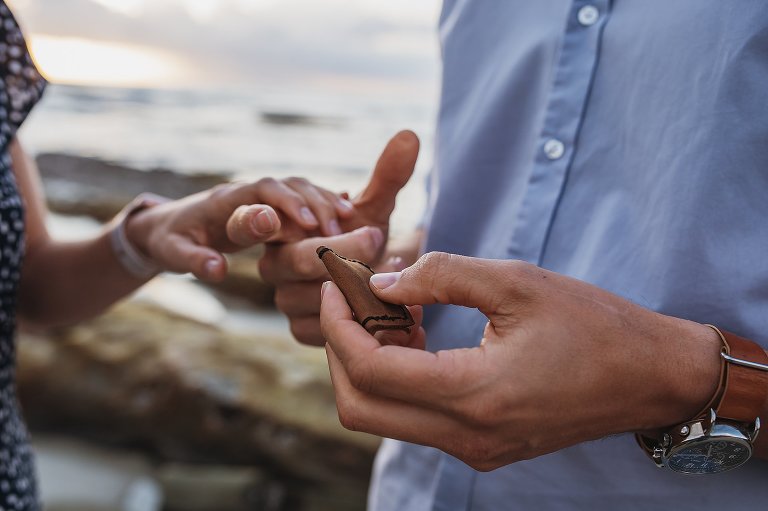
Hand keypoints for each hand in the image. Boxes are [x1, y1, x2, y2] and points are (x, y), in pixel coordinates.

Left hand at [125, 177, 353, 280]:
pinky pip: (303, 196)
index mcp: (225, 199)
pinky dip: (325, 204)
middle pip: (289, 184)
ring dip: (326, 202)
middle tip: (338, 230)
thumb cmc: (171, 241)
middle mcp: (248, 191)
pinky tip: (347, 217)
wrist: (168, 225)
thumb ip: (195, 261)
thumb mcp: (174, 253)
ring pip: (301, 187)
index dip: (287, 203)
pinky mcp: (272, 204)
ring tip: (350, 223)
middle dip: (316, 203)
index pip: (262, 190)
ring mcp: (262, 195)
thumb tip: (218, 270)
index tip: (309, 226)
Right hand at [258, 130, 418, 344]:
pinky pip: (322, 326)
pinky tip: (385, 305)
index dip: (284, 215)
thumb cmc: (364, 238)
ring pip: (311, 295)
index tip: (321, 215)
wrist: (375, 283)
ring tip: (392, 268)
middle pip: (296, 258)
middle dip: (342, 247)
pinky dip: (357, 315)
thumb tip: (410, 135)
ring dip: (357, 283)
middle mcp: (273, 264)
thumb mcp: (373, 209)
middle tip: (377, 235)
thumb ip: (386, 176)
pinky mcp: (299, 329)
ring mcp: (283, 299)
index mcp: (280, 228)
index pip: (264, 218)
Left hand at [320, 252, 722, 470]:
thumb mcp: (516, 281)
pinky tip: (419, 336)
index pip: (370, 371)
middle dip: (340, 351)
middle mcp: (466, 437)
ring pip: (382, 417)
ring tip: (393, 313)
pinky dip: (398, 379)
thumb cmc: (593, 324)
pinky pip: (415, 419)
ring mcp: (473, 450)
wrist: (651, 376)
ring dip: (369, 364)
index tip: (338, 286)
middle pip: (359, 408)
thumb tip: (383, 281)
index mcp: (475, 395)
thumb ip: (440, 275)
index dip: (339, 326)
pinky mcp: (481, 447)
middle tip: (355, 302)